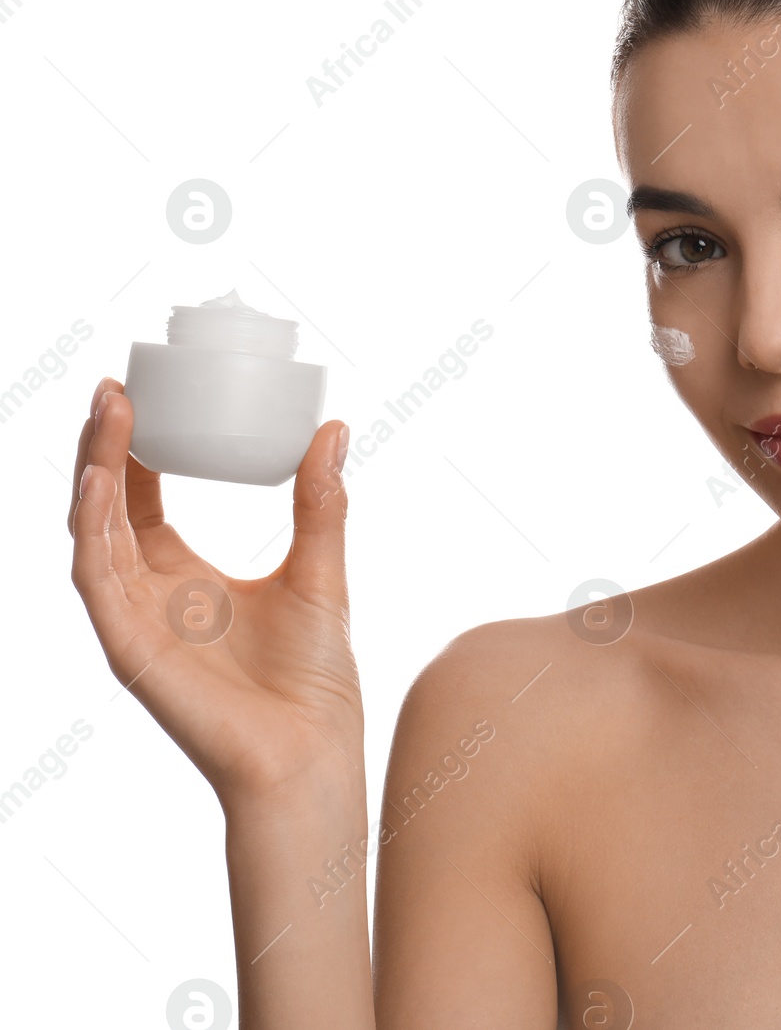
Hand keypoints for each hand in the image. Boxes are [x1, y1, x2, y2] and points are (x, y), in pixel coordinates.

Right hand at [68, 377, 362, 805]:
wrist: (312, 749)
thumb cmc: (314, 676)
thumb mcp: (319, 569)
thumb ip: (320, 501)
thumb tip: (333, 428)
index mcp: (185, 578)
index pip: (141, 500)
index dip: (133, 448)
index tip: (137, 391)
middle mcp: (149, 595)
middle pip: (105, 508)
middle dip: (103, 447)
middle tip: (114, 387)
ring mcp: (134, 621)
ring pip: (90, 533)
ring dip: (93, 470)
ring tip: (108, 412)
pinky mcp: (130, 647)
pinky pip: (96, 578)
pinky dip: (91, 527)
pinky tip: (100, 479)